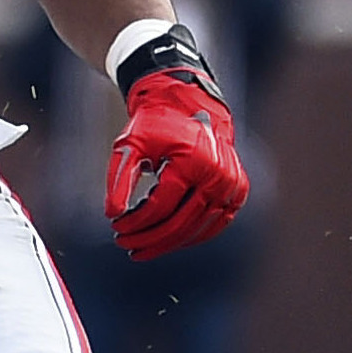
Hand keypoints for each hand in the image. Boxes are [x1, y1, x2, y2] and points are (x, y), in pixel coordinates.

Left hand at [105, 69, 247, 260]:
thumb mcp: (130, 144)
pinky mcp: (238, 191)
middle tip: (125, 244)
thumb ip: (120, 178)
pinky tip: (168, 241)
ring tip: (141, 248)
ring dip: (168, 244)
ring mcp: (231, 185)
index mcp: (192, 160)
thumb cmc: (156, 124)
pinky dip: (190, 236)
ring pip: (197, 229)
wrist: (190, 104)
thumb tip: (113, 214)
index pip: (160, 206)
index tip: (116, 227)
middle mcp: (217, 174)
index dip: (135, 222)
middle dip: (148, 239)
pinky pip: (214, 224)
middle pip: (179, 223)